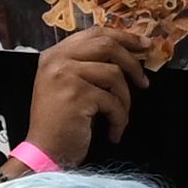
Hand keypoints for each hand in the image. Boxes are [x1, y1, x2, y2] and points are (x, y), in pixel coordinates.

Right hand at [24, 23, 145, 167]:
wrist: (44, 154)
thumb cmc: (60, 124)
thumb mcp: (67, 85)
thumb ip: (87, 66)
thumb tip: (128, 54)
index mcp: (54, 54)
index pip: (94, 33)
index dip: (123, 37)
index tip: (143, 45)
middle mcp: (57, 60)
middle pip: (106, 46)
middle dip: (131, 63)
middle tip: (144, 82)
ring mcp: (65, 75)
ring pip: (114, 74)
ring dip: (124, 100)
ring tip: (120, 117)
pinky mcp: (76, 95)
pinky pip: (113, 101)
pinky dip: (119, 119)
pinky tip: (113, 132)